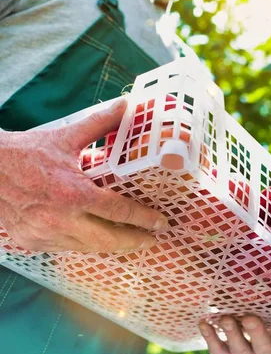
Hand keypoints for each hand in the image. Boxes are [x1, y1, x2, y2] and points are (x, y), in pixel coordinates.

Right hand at [0, 98, 167, 252]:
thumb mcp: (66, 137)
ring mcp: (45, 235)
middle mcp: (61, 220)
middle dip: (134, 242)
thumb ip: (99, 123)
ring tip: (129, 241)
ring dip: (110, 246)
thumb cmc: (26, 153)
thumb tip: (126, 105)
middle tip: (152, 240)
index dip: (144, 219)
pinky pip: (66, 248)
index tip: (160, 223)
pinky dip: (84, 244)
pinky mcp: (33, 243)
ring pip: (87, 248)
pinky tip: (95, 237)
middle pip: (108, 240)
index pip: (119, 211)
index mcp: (73, 194)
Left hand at [199, 315, 270, 353]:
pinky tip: (204, 323)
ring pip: (240, 351)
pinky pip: (218, 351)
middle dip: (255, 332)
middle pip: (264, 347)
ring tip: (225, 319)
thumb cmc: (266, 314)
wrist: (250, 337)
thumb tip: (262, 268)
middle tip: (249, 318)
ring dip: (232, 334)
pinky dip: (210, 337)